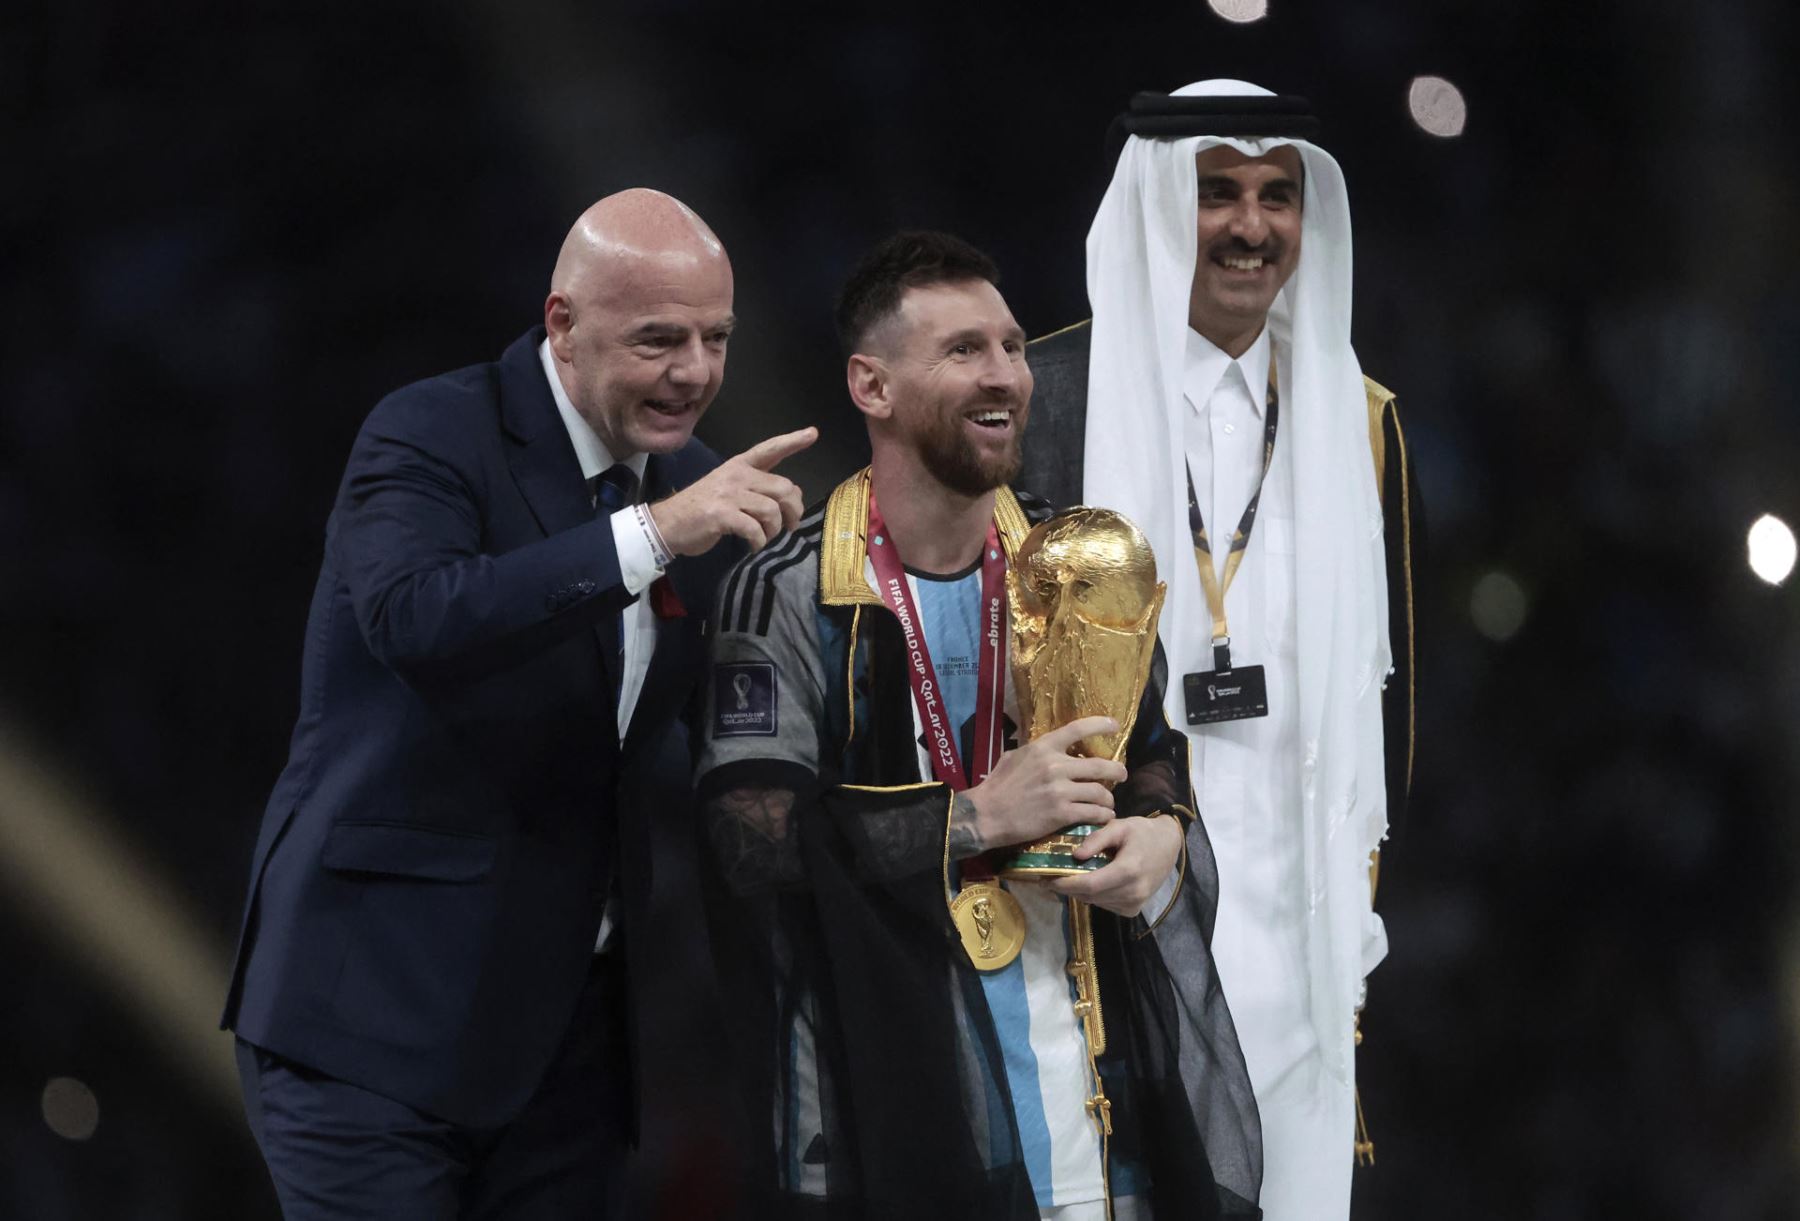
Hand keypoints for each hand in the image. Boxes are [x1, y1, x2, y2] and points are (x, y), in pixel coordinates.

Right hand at [650, 427, 816, 553]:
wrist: (667, 524)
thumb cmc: (701, 509)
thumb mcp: (729, 490)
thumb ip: (757, 488)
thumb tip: (792, 497)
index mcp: (738, 465)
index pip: (769, 449)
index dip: (792, 441)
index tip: (812, 433)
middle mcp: (736, 475)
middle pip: (783, 487)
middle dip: (793, 510)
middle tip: (790, 526)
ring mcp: (728, 494)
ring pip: (772, 510)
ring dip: (774, 530)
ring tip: (765, 537)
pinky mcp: (721, 514)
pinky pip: (755, 529)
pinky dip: (759, 542)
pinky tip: (753, 545)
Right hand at [959, 717, 1127, 852]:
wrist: (986, 815)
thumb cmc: (996, 786)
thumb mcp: (1013, 757)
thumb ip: (1035, 752)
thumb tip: (1049, 747)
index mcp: (1043, 747)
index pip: (1078, 729)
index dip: (1101, 725)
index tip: (1115, 726)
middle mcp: (1055, 766)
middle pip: (1101, 765)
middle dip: (1118, 771)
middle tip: (1122, 775)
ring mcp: (1060, 790)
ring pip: (1100, 792)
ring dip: (1109, 799)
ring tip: (1109, 803)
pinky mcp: (1061, 813)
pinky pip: (1093, 813)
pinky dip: (1103, 816)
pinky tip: (1104, 817)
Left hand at [1047, 813, 1183, 917]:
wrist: (1169, 845)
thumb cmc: (1142, 832)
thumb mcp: (1119, 826)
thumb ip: (1096, 839)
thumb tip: (1075, 855)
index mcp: (1128, 870)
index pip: (1089, 884)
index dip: (1065, 884)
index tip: (1046, 878)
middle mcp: (1133, 892)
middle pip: (1089, 895)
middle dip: (1067, 888)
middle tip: (1050, 877)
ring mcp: (1135, 904)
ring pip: (1095, 902)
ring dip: (1079, 892)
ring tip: (1066, 878)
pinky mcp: (1134, 909)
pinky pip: (1105, 905)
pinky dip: (1093, 896)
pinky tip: (1090, 882)